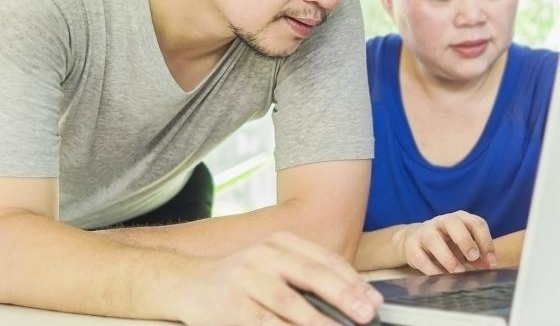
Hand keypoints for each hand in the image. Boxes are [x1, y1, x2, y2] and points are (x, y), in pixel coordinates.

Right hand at [177, 231, 381, 325]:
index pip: (324, 259)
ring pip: (290, 302)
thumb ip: (302, 274)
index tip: (373, 298)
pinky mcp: (230, 306)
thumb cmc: (238, 277)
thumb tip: (348, 297)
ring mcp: (245, 280)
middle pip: (312, 275)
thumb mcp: (271, 263)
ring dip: (319, 320)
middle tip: (366, 314)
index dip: (352, 280)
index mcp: (279, 242)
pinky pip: (264, 322)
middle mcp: (264, 256)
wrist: (185, 281)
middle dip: (344, 296)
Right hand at [400, 211, 495, 274]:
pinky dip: (432, 268)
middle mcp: (442, 221)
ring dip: (447, 257)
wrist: (415, 240)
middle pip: (453, 223)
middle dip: (465, 240)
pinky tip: (441, 277)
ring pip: (434, 240)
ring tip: (459, 272)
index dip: (485, 242)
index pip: (476, 223)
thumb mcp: (463, 245)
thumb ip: (476, 255)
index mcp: (459, 218)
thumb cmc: (446, 243)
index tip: (491, 262)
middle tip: (473, 257)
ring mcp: (425, 231)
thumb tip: (488, 266)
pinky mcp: (412, 245)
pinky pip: (420, 257)